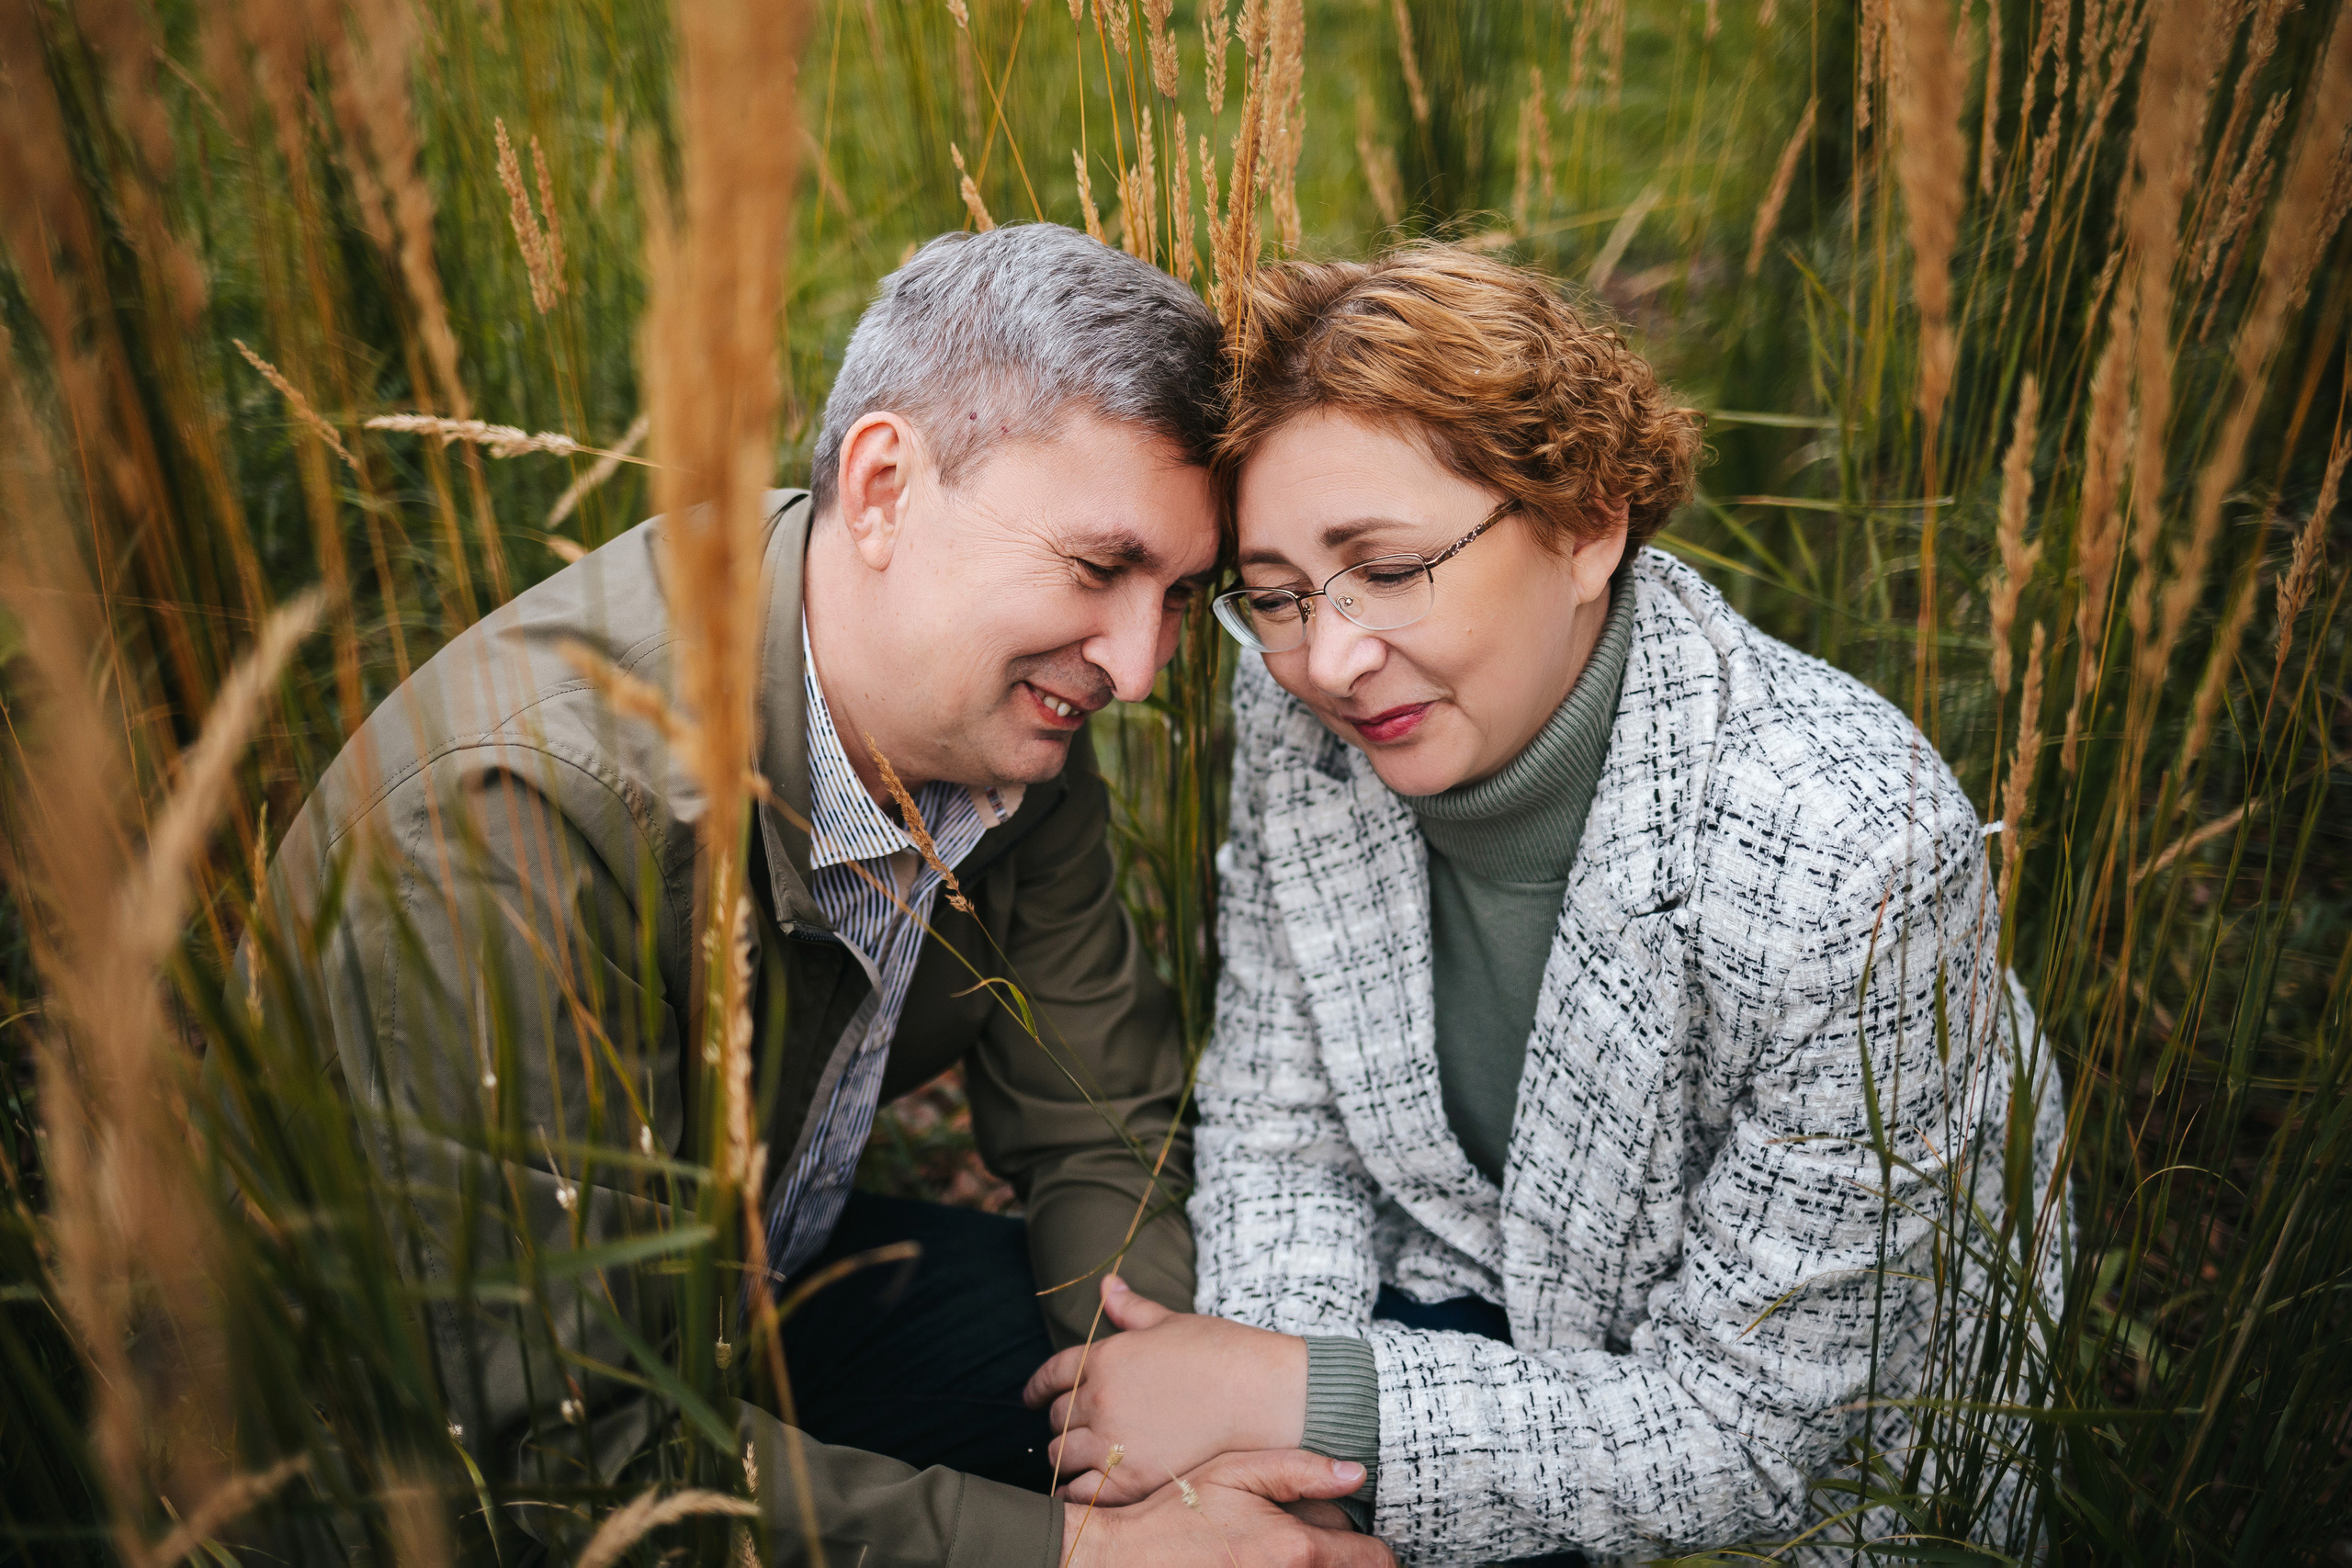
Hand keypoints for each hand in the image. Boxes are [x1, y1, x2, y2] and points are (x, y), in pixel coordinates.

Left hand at [1024, 1274, 1306, 1504]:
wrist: (1264, 1395)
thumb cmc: (1224, 1353)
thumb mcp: (1172, 1323)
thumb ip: (1132, 1310)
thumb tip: (1106, 1283)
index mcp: (1106, 1357)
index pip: (1051, 1374)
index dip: (1035, 1388)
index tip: (1030, 1399)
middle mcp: (1101, 1399)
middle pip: (1056, 1418)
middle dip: (1059, 1423)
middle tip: (1067, 1430)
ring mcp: (1114, 1442)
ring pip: (1063, 1457)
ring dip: (1065, 1460)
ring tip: (1074, 1463)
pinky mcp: (1133, 1480)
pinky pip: (1083, 1493)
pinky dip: (1076, 1493)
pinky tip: (1083, 1491)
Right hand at [1059, 1451, 1390, 1567]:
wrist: (1124, 1560)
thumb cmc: (1177, 1515)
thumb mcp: (1235, 1472)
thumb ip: (1300, 1470)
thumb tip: (1357, 1472)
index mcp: (1298, 1551)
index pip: (1378, 1561)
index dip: (1373, 1548)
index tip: (1358, 1539)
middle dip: (1350, 1564)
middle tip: (1324, 1547)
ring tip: (1291, 1557)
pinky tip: (1265, 1566)